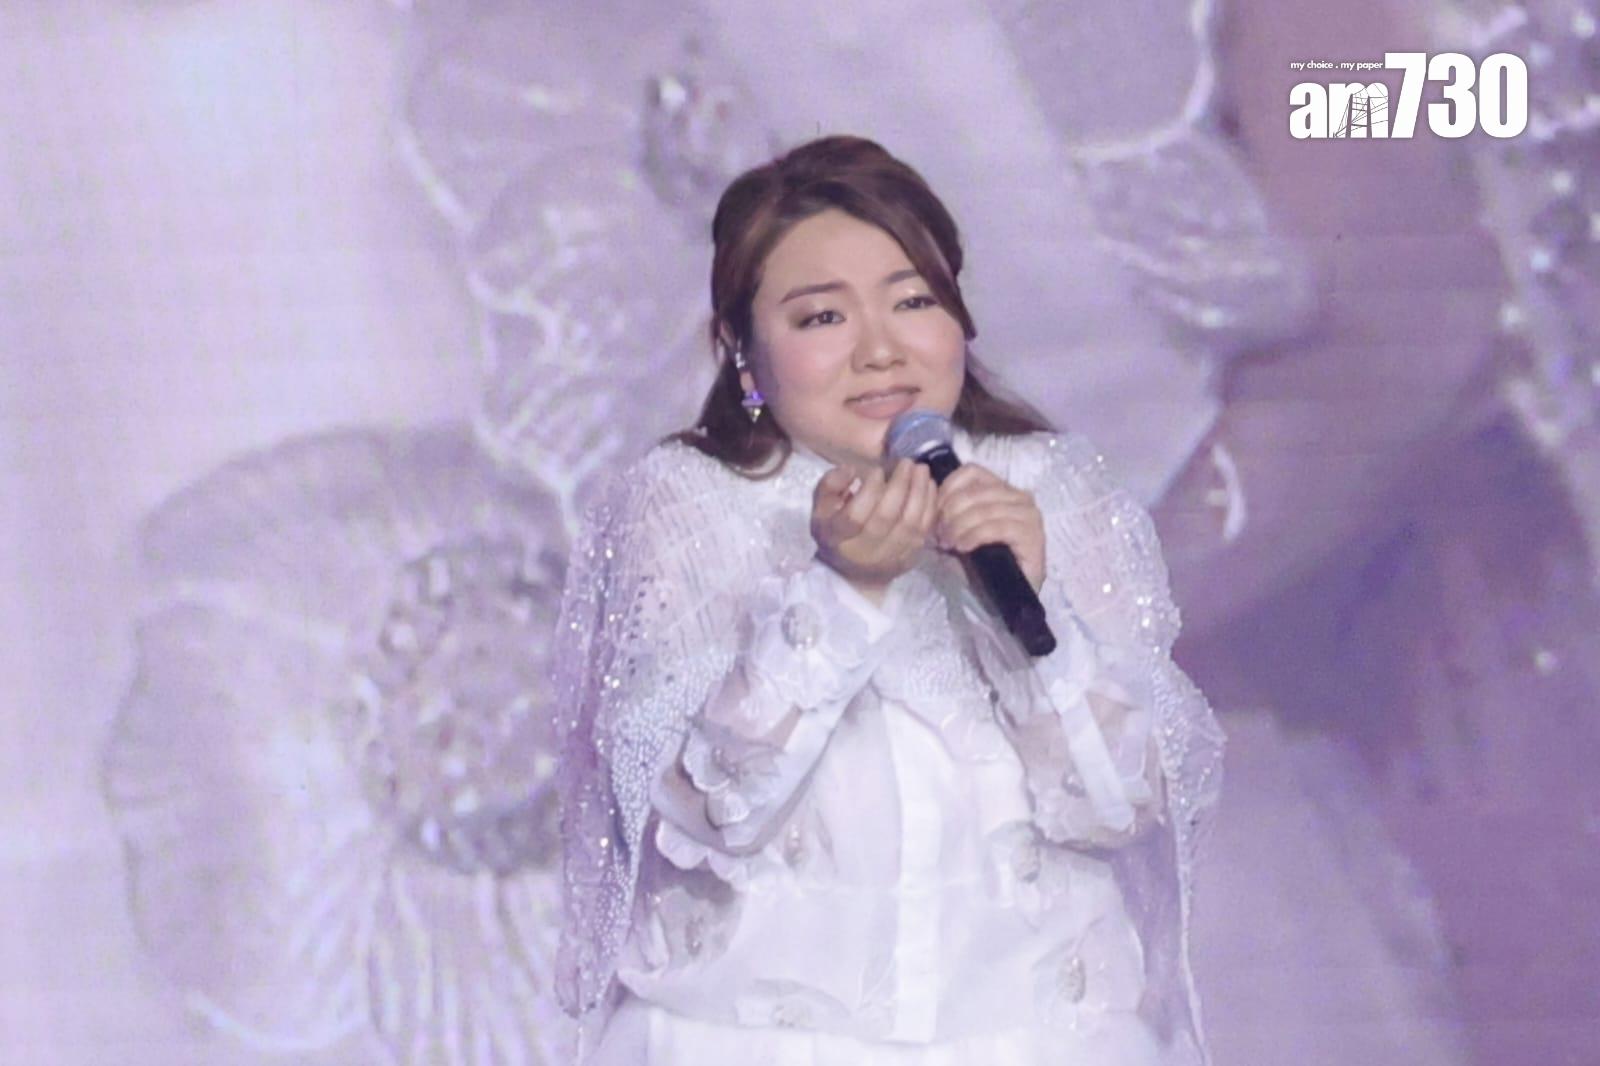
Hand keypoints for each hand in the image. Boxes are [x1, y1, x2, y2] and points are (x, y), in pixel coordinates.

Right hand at [811, 458, 935, 599]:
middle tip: (906, 463)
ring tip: (921, 469)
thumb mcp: (821, 508)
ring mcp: (889, 557)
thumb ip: (830, 485)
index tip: (877, 470)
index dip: (869, 491)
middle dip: (899, 485)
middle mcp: (863, 551)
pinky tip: (929, 486)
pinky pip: (923, 530)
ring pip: (909, 523)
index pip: (854, 516)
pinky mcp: (909, 558)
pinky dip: (929, 505)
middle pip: (885, 517)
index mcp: (836, 537)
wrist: (854, 572)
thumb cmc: (837, 531)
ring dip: (919, 492)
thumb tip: (851, 470)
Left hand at [933, 463, 1045, 592]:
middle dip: (950, 512)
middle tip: (939, 535)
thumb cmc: (982, 561)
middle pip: (976, 491)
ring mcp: (1029, 514)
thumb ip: (948, 511)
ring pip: (985, 509)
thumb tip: (929, 501)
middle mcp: (1019, 496)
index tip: (934, 513)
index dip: (947, 489)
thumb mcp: (959, 529)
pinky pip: (997, 527)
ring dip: (960, 526)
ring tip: (948, 543)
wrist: (1006, 594)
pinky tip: (963, 548)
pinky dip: (974, 536)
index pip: (972, 472)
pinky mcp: (1033, 535)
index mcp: (1002, 488)